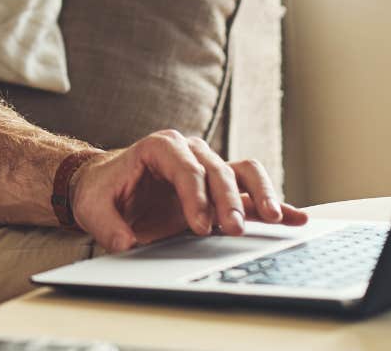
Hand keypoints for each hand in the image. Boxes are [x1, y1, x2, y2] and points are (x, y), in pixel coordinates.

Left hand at [69, 130, 307, 251]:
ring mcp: (209, 166)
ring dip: (260, 195)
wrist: (108, 186)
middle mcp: (190, 151)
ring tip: (274, 219)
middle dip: (228, 200)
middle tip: (232, 229)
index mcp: (159, 147)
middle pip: (218, 170)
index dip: (196, 197)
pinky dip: (275, 203)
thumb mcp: (94, 208)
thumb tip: (126, 244)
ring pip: (243, 172)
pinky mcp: (222, 187)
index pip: (186, 168)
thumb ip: (108, 226)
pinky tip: (295, 218)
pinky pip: (252, 190)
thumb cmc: (103, 192)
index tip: (200, 227)